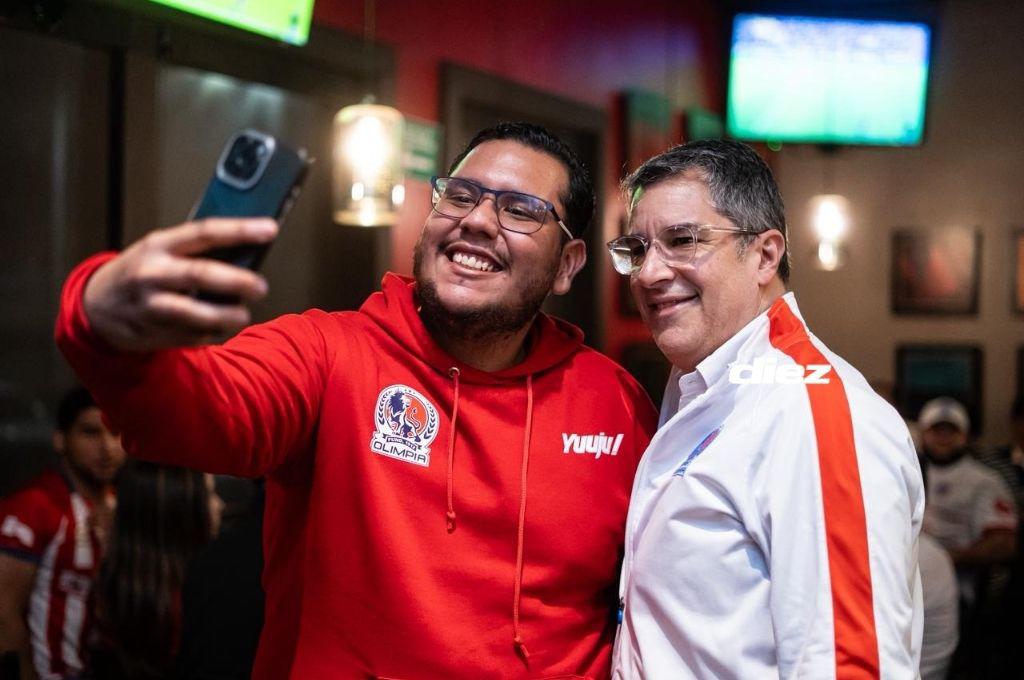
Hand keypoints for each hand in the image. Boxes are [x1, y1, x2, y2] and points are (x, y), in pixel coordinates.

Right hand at [82, 218, 277, 351]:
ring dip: (225, 316)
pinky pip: (190, 335)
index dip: (239, 230)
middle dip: (236, 281)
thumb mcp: (160, 250)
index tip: (269, 229)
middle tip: (261, 287)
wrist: (95, 304)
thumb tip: (246, 253)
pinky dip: (209, 333)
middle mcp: (152, 273)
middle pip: (201, 275)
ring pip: (194, 313)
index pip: (205, 232)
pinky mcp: (151, 332)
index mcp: (159, 245)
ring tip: (242, 315)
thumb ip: (195, 250)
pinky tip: (216, 327)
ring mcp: (150, 305)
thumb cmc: (140, 271)